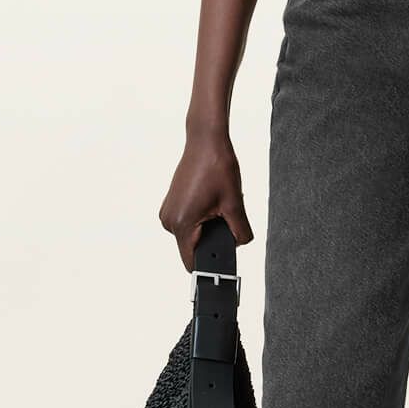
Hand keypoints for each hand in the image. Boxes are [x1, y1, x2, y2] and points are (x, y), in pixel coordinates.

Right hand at [158, 130, 253, 270]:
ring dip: (207, 228)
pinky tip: (210, 201)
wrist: (206, 141)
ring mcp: (168, 211)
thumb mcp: (235, 203)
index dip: (208, 266)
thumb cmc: (217, 166)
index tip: (222, 265)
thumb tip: (240, 245)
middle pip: (193, 248)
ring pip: (191, 235)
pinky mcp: (171, 204)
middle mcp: (169, 220)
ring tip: (217, 205)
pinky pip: (187, 222)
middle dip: (212, 240)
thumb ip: (240, 232)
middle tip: (225, 217)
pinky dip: (201, 219)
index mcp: (182, 223)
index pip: (192, 262)